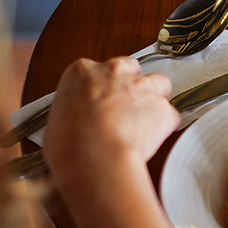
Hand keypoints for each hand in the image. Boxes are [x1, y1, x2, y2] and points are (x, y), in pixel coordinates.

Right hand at [44, 57, 180, 181]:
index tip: (104, 100)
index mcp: (84, 71)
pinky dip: (164, 127)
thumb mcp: (58, 118)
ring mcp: (143, 87)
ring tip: (143, 123)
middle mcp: (116, 72)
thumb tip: (82, 119)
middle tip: (125, 109)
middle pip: (133, 69)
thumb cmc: (68, 143)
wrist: (94, 158)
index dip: (105, 86)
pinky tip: (149, 142)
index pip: (101, 69)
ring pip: (160, 84)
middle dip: (132, 85)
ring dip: (154, 100)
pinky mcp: (164, 107)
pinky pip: (170, 116)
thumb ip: (77, 107)